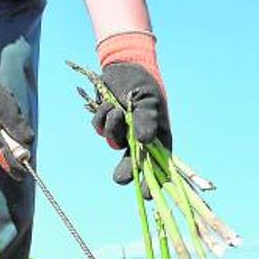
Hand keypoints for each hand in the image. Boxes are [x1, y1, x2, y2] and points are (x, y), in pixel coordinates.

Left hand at [92, 34, 171, 187]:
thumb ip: (145, 119)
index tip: (147, 193)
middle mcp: (141, 138)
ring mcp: (122, 132)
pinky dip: (101, 117)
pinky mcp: (106, 123)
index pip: (160, 165)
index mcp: (159, 136)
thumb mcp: (148, 100)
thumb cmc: (143, 82)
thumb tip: (145, 141)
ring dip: (112, 126)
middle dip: (126, 171)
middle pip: (133, 164)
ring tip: (116, 108)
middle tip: (120, 179)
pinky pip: (99, 129)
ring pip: (112, 142)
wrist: (124, 64)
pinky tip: (108, 104)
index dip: (154, 181)